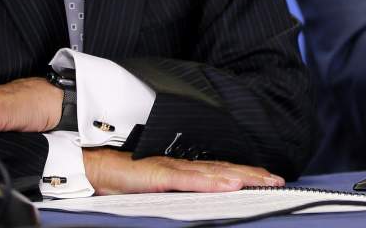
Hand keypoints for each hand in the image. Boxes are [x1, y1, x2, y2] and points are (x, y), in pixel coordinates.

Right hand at [82, 147, 284, 194]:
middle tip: (278, 180)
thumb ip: (173, 191)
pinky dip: (210, 182)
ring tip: (263, 181)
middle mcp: (179, 165)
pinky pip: (187, 180)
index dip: (243, 174)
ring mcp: (168, 168)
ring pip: (211, 173)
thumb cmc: (115, 177)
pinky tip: (228, 184)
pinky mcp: (156, 174)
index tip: (266, 178)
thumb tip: (195, 200)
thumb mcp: (150, 189)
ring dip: (239, 177)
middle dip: (251, 175)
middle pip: (222, 170)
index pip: (218, 171)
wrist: (87, 164)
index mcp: (179, 169)